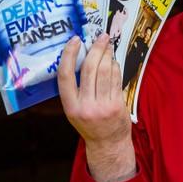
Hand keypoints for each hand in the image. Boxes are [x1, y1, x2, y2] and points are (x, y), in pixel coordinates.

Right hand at [58, 33, 135, 181]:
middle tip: (101, 37)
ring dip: (108, 55)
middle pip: (89, 69)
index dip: (69, 55)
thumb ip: (76, 87)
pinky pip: (117, 79)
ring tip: (108, 46)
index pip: (65, 75)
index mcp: (70, 106)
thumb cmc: (89, 123)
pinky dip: (116, 67)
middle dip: (96, 49)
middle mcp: (85, 106)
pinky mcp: (117, 105)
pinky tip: (114, 61)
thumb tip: (81, 56)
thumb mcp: (74, 109)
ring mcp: (102, 106)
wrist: (107, 143)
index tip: (75, 40)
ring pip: (105, 72)